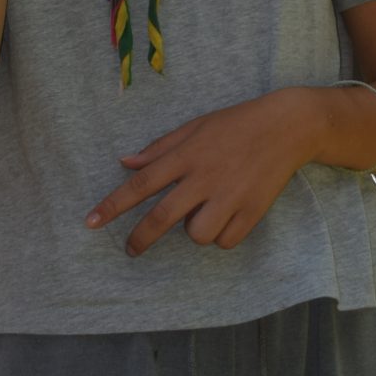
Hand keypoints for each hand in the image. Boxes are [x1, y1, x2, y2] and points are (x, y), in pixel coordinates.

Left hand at [86, 88, 317, 253]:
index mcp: (185, 155)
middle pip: (162, 217)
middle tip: (129, 250)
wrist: (284, 128)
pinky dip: (222, 233)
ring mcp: (228, 197)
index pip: (141, 183)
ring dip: (194, 229)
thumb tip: (126, 161)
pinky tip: (228, 214)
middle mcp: (203, 178)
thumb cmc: (233, 125)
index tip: (91, 222)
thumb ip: (160, 148)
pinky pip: (225, 240)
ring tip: (204, 209)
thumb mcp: (193, 127)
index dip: (113, 204)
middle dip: (141, 238)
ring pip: (196, 235)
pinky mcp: (252, 213)